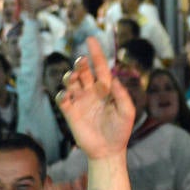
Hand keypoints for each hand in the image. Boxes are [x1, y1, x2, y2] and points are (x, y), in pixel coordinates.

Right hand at [56, 37, 134, 159]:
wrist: (108, 151)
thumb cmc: (120, 131)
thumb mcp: (127, 112)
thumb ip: (122, 96)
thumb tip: (114, 80)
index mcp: (106, 89)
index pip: (100, 67)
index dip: (96, 53)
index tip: (91, 39)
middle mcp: (91, 92)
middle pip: (83, 71)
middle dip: (80, 64)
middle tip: (82, 63)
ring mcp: (80, 101)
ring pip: (70, 82)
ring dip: (70, 77)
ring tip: (73, 79)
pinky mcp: (71, 112)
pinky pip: (62, 99)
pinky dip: (62, 95)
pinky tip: (67, 96)